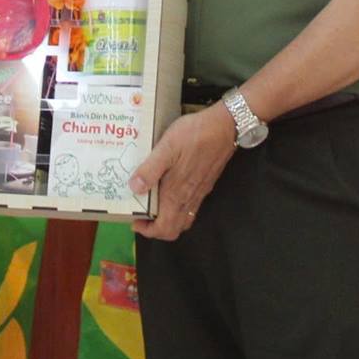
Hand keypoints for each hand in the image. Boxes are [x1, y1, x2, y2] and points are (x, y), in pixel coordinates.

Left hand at [129, 105, 236, 240]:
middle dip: (156, 229)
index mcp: (177, 193)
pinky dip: (177, 208)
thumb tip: (134, 188)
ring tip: (153, 204)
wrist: (224, 127)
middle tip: (142, 215)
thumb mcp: (166, 147)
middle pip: (174, 230)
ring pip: (182, 220)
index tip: (135, 220)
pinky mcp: (205, 185)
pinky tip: (169, 191)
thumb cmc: (194, 135)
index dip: (147, 231)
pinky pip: (190, 207)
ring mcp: (199, 193)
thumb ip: (150, 169)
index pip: (164, 229)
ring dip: (167, 219)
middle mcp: (189, 198)